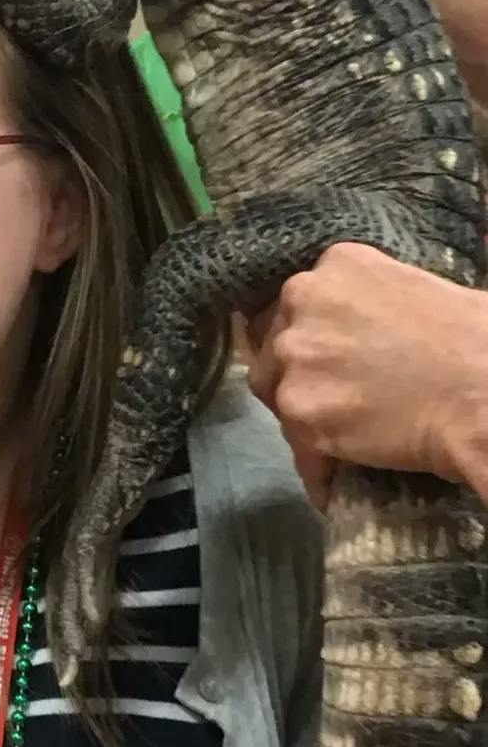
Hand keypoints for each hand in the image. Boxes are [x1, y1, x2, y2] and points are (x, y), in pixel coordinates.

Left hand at [244, 243, 487, 507]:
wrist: (486, 392)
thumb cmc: (476, 341)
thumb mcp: (419, 288)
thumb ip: (371, 301)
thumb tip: (368, 325)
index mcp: (335, 266)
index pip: (300, 304)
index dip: (313, 335)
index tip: (329, 356)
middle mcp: (302, 301)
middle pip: (278, 345)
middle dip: (300, 372)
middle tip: (332, 396)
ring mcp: (295, 356)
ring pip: (279, 392)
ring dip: (301, 414)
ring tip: (332, 436)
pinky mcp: (301, 409)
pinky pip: (300, 446)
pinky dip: (317, 466)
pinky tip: (334, 480)